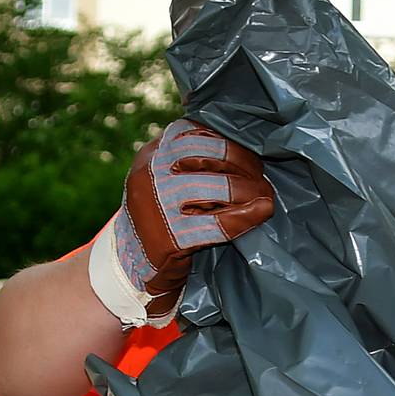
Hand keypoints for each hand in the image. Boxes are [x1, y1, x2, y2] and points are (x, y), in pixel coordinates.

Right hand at [86, 120, 275, 325]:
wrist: (130, 264)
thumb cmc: (159, 216)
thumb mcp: (163, 177)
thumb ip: (190, 160)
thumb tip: (243, 148)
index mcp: (151, 153)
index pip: (195, 132)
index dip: (229, 143)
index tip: (249, 157)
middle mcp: (150, 173)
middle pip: (208, 154)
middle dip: (243, 163)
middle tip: (261, 178)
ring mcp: (157, 206)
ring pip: (216, 187)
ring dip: (248, 190)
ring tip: (264, 197)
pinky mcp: (168, 238)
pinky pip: (217, 224)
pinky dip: (245, 217)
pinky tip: (260, 213)